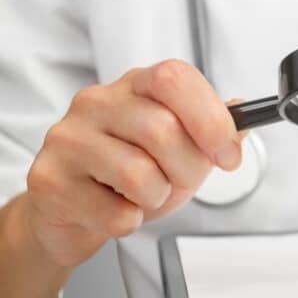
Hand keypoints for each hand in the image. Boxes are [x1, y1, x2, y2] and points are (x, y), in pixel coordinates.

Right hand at [24, 59, 242, 266]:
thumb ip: (215, 129)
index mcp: (136, 85)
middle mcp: (97, 102)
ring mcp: (68, 138)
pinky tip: (117, 209)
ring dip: (157, 197)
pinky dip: (130, 222)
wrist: (74, 211)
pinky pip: (115, 213)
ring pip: (139, 174)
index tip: (227, 154)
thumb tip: (246, 115)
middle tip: (180, 181)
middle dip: (189, 169)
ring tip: (144, 194)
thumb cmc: (130, 171)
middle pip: (163, 130)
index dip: (210, 118)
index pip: (175, 78)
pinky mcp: (48, 180)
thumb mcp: (182, 146)